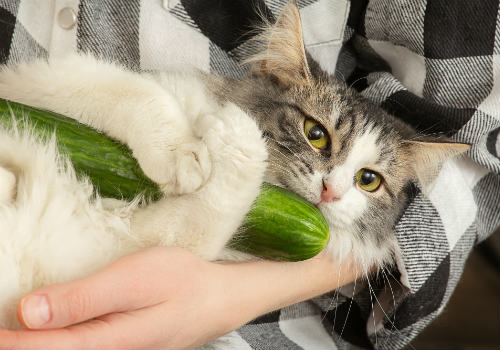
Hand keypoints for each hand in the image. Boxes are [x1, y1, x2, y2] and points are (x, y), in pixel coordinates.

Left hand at [0, 247, 358, 348]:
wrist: (222, 297)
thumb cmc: (183, 282)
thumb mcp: (134, 280)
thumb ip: (83, 298)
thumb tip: (28, 312)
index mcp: (105, 340)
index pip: (40, 347)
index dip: (8, 341)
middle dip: (22, 341)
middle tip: (1, 326)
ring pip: (69, 349)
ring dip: (38, 340)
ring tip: (16, 329)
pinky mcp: (125, 344)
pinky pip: (84, 344)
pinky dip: (60, 337)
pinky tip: (52, 328)